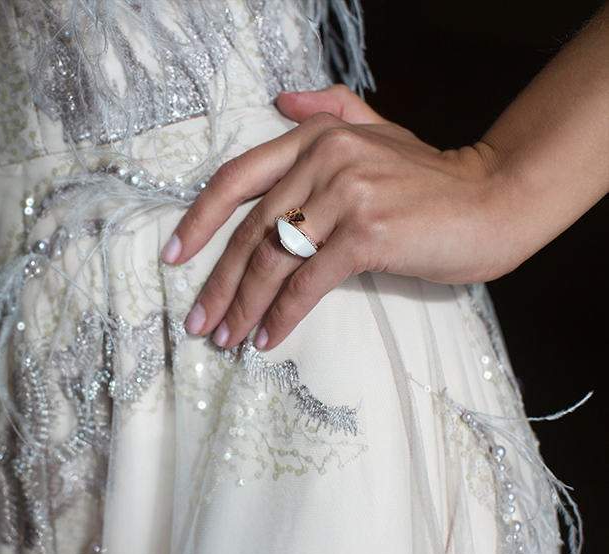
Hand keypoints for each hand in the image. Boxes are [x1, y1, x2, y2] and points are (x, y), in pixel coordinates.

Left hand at [161, 85, 515, 350]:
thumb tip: (280, 100)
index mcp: (316, 137)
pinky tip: (267, 339)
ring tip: (226, 336)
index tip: (173, 255)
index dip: (198, 219)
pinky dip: (282, 316)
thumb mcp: (380, 128)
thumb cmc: (432, 176)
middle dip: (217, 281)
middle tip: (198, 320)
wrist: (494, 199)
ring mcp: (346, 195)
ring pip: (272, 259)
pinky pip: (307, 283)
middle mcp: (325, 160)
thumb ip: (331, 107)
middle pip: (249, 230)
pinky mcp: (367, 234)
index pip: (237, 178)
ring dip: (243, 306)